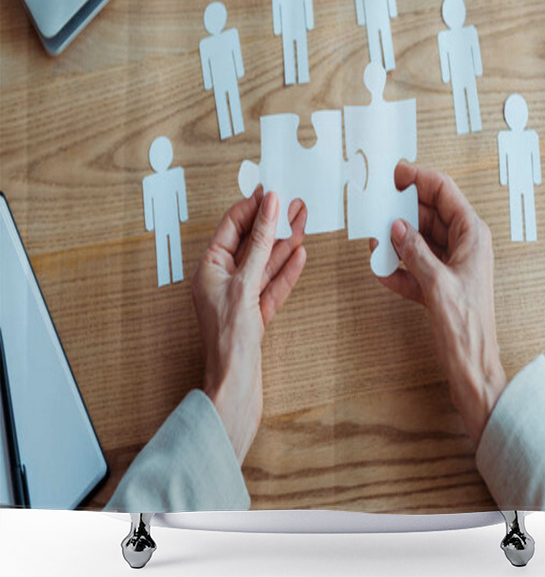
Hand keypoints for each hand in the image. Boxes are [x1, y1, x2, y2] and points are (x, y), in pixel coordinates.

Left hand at [191, 190, 306, 463]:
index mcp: (209, 269)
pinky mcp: (257, 314)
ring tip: (303, 220)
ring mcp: (241, 298)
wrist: (236, 386)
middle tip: (294, 202)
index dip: (252, 207)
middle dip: (273, 222)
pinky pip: (274, 284)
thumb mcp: (245, 281)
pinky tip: (301, 253)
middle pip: (251, 243)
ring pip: (266, 263)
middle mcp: (223, 280)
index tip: (271, 190)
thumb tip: (271, 206)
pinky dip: (288, 269)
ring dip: (285, 242)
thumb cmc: (230, 339)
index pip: (231, 227)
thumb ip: (261, 242)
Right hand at [374, 164, 507, 443]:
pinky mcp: (440, 285)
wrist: (472, 368)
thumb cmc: (466, 327)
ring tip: (374, 241)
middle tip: (375, 207)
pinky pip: (415, 266)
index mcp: (472, 235)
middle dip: (402, 211)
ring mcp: (452, 265)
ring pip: (419, 240)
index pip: (444, 192)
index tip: (394, 174)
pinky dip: (398, 268)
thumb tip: (396, 226)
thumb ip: (414, 251)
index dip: (418, 178)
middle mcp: (464, 245)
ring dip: (396, 241)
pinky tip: (382, 271)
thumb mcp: (436, 283)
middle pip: (428, 214)